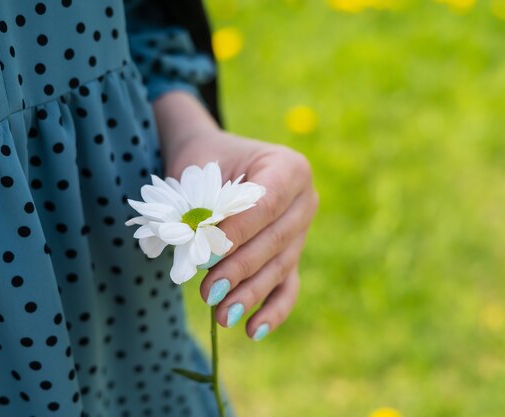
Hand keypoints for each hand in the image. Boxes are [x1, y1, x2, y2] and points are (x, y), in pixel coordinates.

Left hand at [155, 92, 317, 338]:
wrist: (213, 161)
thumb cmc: (204, 161)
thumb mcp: (200, 171)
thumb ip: (206, 207)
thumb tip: (205, 255)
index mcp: (289, 168)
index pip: (267, 203)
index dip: (240, 231)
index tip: (208, 252)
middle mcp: (305, 200)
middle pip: (276, 240)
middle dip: (241, 269)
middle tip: (210, 292)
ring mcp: (302, 230)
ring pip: (280, 267)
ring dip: (250, 293)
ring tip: (222, 316)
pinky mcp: (292, 255)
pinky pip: (287, 285)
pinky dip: (273, 310)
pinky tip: (254, 331)